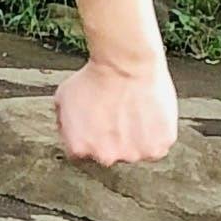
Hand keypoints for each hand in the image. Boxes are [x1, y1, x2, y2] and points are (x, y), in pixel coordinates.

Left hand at [55, 54, 178, 165]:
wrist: (125, 63)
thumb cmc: (94, 76)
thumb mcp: (63, 99)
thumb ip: (65, 125)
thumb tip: (70, 135)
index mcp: (79, 148)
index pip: (84, 152)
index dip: (92, 134)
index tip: (100, 119)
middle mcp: (105, 157)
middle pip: (110, 154)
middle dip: (113, 138)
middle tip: (119, 114)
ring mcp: (133, 155)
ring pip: (135, 152)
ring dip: (136, 139)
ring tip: (135, 112)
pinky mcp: (157, 148)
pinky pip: (157, 146)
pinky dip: (156, 134)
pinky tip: (149, 114)